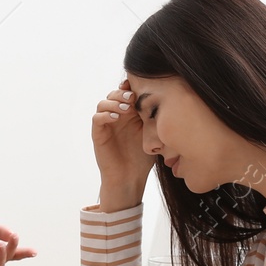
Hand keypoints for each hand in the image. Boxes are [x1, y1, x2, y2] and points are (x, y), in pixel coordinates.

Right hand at [92, 77, 151, 210]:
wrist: (130, 178)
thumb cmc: (143, 159)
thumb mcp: (152, 135)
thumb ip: (154, 118)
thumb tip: (168, 99)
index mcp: (130, 114)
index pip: (127, 93)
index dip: (131, 87)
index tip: (141, 86)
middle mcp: (117, 117)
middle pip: (114, 94)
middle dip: (122, 93)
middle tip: (132, 97)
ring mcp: (106, 125)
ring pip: (103, 103)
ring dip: (113, 102)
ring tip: (125, 108)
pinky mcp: (98, 134)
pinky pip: (97, 118)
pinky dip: (105, 115)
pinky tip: (116, 118)